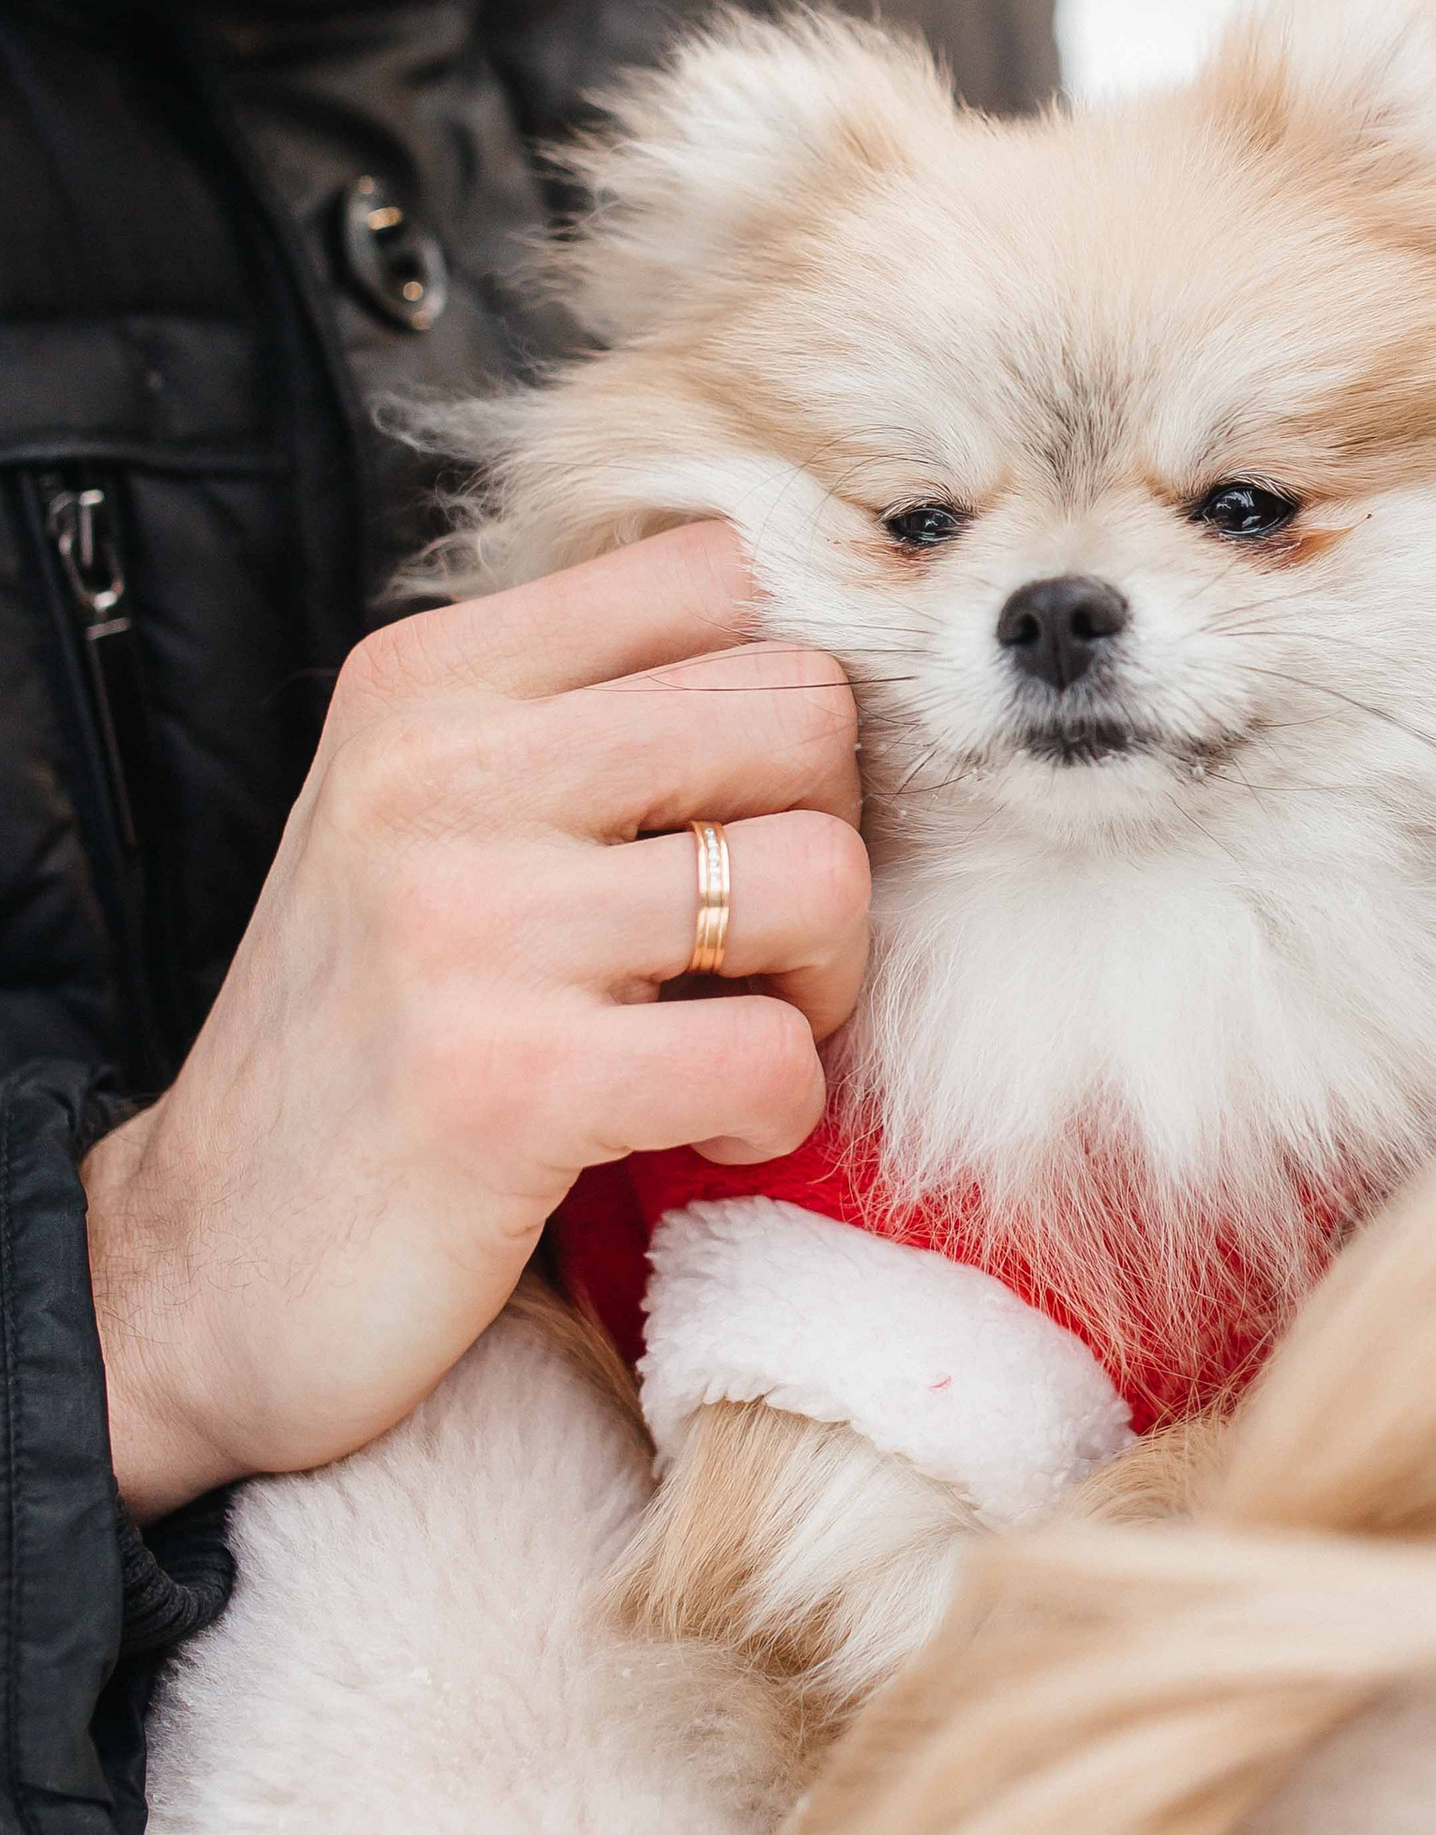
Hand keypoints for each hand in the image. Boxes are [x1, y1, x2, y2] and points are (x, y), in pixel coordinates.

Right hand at [82, 522, 868, 1518]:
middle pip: (802, 707)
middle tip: (759, 935)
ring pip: (818, 872)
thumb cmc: (370, 1031)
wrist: (204, 1265)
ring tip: (739, 1025)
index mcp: (426, 680)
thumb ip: (582, 716)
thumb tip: (827, 656)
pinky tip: (708, 1130)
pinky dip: (780, 1109)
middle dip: (830, 830)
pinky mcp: (510, 1086)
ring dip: (824, 977)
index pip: (716, 569)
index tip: (751, 796)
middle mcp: (439, 773)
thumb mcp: (431, 815)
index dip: (788, 684)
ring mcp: (468, 925)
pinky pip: (772, 1053)